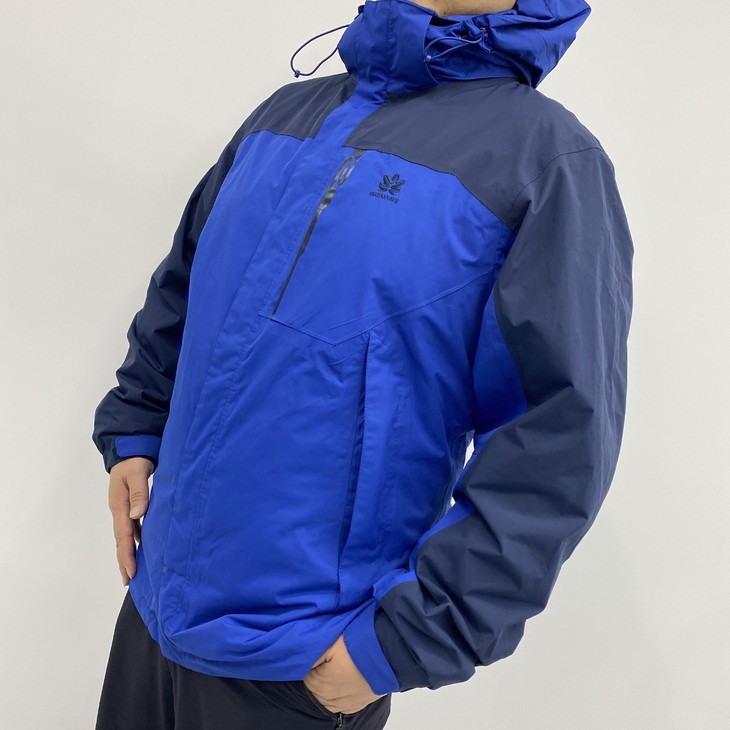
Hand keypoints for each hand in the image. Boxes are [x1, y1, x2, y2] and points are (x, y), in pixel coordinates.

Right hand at [108, 457, 154, 585]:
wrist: (130, 449)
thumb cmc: (134, 461)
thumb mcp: (137, 473)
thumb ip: (139, 492)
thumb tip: (137, 515)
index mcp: (120, 505)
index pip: (123, 535)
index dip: (127, 554)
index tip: (131, 572)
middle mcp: (120, 510)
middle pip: (121, 540)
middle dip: (124, 561)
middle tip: (128, 582)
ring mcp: (124, 509)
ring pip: (126, 536)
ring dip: (129, 553)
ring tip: (132, 572)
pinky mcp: (130, 505)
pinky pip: (132, 528)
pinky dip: (136, 540)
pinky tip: (142, 547)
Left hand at [303, 634, 386, 714]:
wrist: (389, 654)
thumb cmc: (359, 646)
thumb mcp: (331, 642)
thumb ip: (312, 652)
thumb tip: (297, 658)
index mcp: (320, 683)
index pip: (304, 673)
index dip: (311, 660)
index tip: (321, 649)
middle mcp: (329, 698)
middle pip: (314, 686)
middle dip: (318, 672)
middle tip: (331, 657)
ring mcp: (344, 704)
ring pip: (325, 697)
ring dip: (327, 684)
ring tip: (338, 667)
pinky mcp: (357, 705)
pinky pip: (339, 704)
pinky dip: (337, 694)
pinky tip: (343, 682)